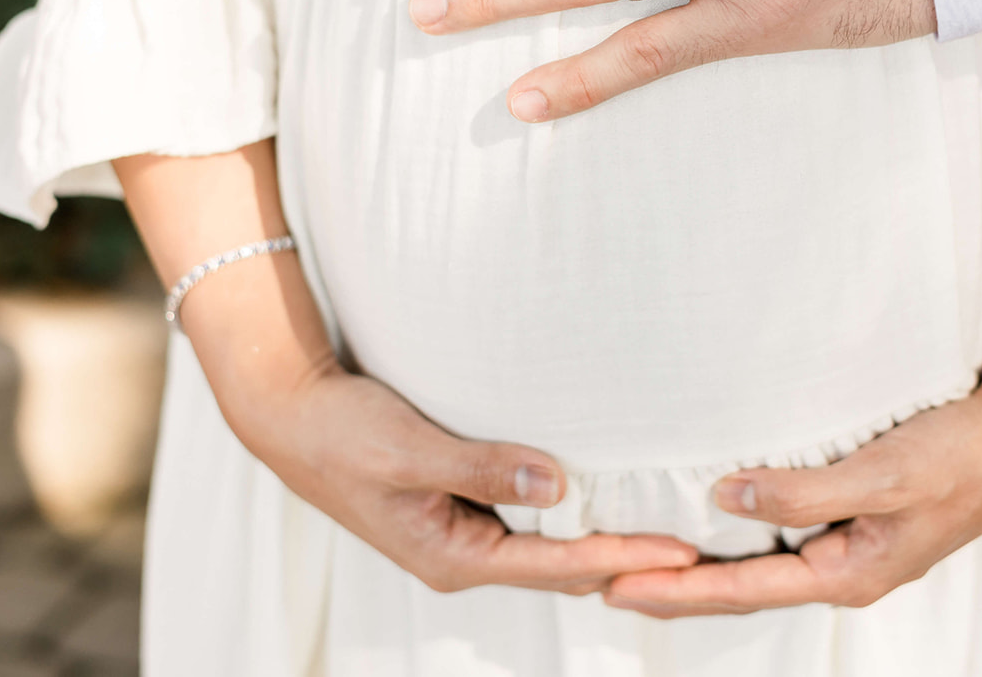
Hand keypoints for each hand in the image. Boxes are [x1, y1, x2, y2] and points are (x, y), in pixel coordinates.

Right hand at [117, 144, 698, 597]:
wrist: (286, 412)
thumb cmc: (339, 430)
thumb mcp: (407, 447)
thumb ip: (482, 466)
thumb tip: (558, 484)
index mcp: (451, 555)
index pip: (558, 566)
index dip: (623, 558)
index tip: (681, 553)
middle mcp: (462, 554)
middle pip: (563, 568)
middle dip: (627, 562)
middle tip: (695, 552)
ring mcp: (462, 533)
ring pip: (550, 549)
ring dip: (605, 541)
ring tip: (667, 531)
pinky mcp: (460, 506)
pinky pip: (530, 522)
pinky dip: (572, 515)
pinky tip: (606, 496)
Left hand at [600, 371, 981, 616]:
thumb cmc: (961, 456)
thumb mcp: (882, 474)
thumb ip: (804, 490)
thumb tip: (723, 497)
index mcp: (848, 573)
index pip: (741, 590)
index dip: (675, 589)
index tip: (613, 585)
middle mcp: (842, 567)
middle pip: (740, 587)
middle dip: (674, 587)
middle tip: (604, 579)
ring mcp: (849, 545)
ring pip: (759, 563)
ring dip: (702, 564)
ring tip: (644, 555)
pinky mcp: (856, 517)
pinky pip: (781, 535)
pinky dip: (737, 534)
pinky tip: (714, 519)